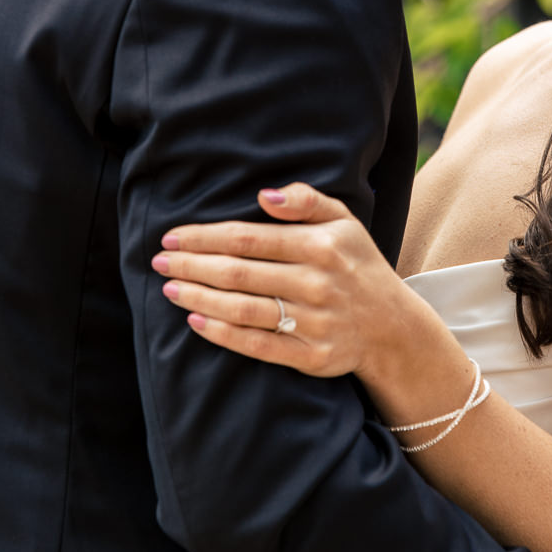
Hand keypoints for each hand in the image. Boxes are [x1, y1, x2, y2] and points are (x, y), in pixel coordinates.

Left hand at [155, 183, 414, 380]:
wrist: (393, 327)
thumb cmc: (356, 265)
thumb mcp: (343, 221)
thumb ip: (306, 200)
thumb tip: (263, 195)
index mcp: (320, 245)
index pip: (248, 238)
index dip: (204, 236)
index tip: (172, 236)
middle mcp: (317, 283)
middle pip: (238, 273)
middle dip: (191, 265)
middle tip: (158, 261)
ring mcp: (314, 322)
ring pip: (243, 309)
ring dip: (199, 298)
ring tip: (169, 288)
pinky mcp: (312, 356)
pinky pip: (257, 345)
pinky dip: (222, 334)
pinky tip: (195, 321)